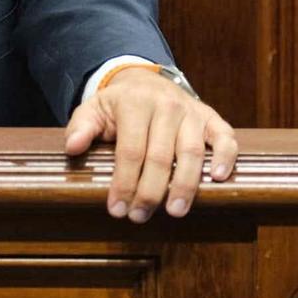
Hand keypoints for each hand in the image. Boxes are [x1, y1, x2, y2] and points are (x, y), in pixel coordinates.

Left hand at [63, 67, 236, 221]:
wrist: (145, 81)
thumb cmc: (118, 105)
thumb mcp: (93, 110)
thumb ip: (81, 128)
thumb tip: (73, 147)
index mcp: (135, 103)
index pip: (130, 150)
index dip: (124, 183)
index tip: (117, 209)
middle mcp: (166, 105)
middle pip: (161, 156)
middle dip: (150, 191)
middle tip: (139, 216)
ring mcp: (191, 111)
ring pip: (192, 151)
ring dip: (184, 185)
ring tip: (175, 211)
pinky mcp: (210, 117)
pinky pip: (224, 136)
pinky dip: (225, 157)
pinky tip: (218, 179)